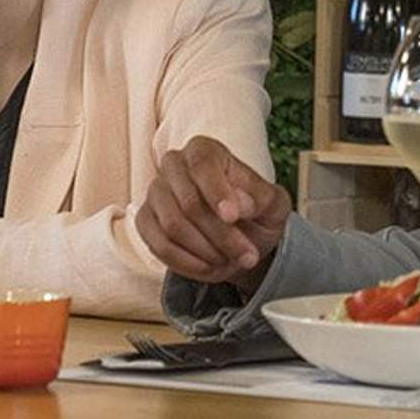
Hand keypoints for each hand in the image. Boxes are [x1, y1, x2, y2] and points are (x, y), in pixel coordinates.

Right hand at [136, 137, 290, 285]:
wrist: (241, 236)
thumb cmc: (255, 212)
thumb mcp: (273, 204)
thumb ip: (261, 198)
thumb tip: (239, 203)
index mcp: (204, 151)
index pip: (204, 166)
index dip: (217, 193)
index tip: (232, 217)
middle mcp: (174, 165)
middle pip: (189, 203)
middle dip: (221, 235)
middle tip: (248, 255)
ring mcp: (155, 193)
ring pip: (173, 227)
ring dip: (206, 252)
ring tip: (230, 261)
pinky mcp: (145, 221)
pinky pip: (159, 246)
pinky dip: (187, 263)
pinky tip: (208, 267)